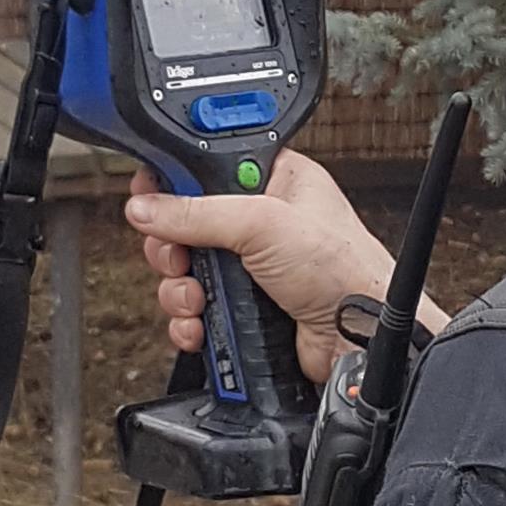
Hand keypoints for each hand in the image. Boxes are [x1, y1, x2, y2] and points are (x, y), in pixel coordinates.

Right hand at [125, 149, 448, 382]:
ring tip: (197, 300)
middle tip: (178, 258)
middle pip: (185, 223)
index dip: (175, 180)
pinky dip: (191, 322)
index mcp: (274, 180)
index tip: (152, 194)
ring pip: (186, 271)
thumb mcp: (264, 223)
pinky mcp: (245, 308)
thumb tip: (146, 206)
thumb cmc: (343, 268)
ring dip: (179, 289)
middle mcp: (261, 220)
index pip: (207, 166)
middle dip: (172, 248)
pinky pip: (197, 310)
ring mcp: (251, 267)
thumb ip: (199, 211)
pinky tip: (201, 326)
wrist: (360, 339)